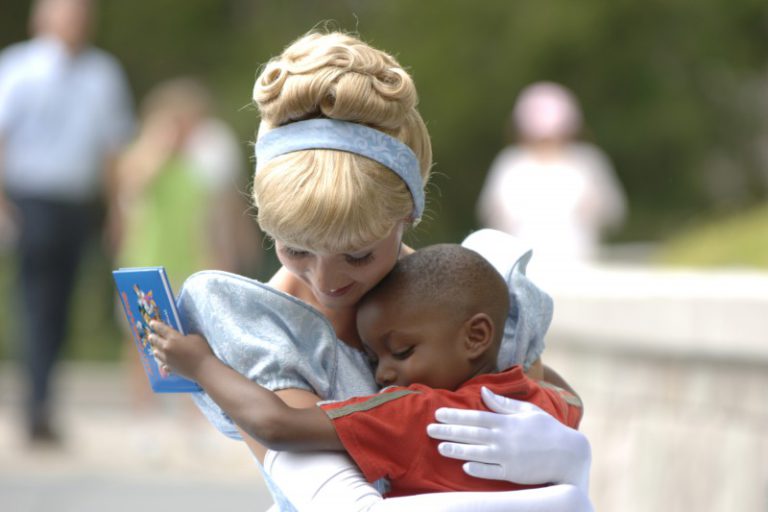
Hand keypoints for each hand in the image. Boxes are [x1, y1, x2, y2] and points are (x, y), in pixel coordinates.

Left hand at [148, 322, 214, 380]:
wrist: (204, 368)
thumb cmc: (202, 351)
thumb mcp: (195, 337)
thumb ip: (186, 336)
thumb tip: (183, 338)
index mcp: (173, 338)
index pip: (161, 329)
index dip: (155, 325)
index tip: (151, 323)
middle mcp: (167, 348)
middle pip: (155, 341)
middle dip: (152, 337)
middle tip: (151, 335)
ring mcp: (167, 359)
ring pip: (156, 353)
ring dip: (156, 349)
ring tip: (156, 348)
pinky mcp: (170, 368)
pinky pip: (162, 364)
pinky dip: (162, 361)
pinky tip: (164, 362)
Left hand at [427, 386, 590, 490]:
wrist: (569, 455)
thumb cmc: (548, 430)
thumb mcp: (528, 412)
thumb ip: (503, 404)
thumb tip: (484, 393)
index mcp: (506, 422)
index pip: (474, 417)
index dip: (454, 416)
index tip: (438, 414)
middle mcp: (504, 439)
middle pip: (470, 434)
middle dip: (448, 431)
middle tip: (429, 429)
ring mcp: (508, 457)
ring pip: (476, 453)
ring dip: (457, 450)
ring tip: (440, 448)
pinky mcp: (513, 473)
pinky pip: (491, 472)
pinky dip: (477, 469)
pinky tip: (464, 467)